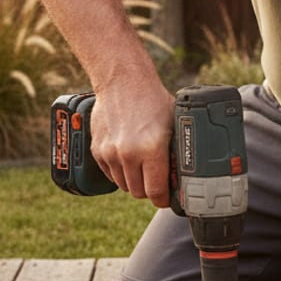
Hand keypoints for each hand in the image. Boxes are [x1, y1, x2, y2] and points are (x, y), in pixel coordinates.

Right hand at [90, 78, 174, 206]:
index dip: (164, 199)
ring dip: (134, 181)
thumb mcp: (174, 124)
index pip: (156, 192)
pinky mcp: (97, 150)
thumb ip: (177, 152)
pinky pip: (110, 174)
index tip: (167, 198)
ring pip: (124, 185)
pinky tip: (128, 157)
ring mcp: (110, 153)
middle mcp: (128, 154)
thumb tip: (183, 175)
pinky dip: (120, 171)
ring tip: (142, 165)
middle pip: (139, 192)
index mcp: (151, 149)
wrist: (123, 81)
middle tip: (156, 179)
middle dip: (149, 189)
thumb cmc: (152, 100)